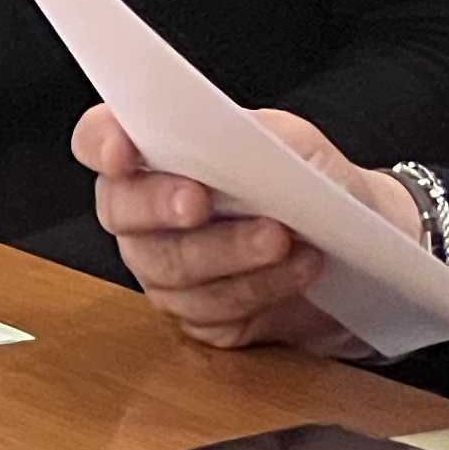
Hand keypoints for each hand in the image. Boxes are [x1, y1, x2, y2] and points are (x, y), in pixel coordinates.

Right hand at [73, 102, 415, 352]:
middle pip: (121, 210)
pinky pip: (211, 310)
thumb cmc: (309, 181)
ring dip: (230, 251)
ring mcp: (165, 268)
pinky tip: (298, 269)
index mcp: (153, 152)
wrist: (350, 241)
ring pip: (171, 266)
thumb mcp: (292, 141)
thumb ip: (255, 134)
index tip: (123, 151)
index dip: (101, 143)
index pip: (98, 139)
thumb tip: (230, 139)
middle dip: (161, 205)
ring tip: (282, 237)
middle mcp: (145, 212)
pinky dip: (259, 288)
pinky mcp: (199, 315)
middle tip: (200, 202)